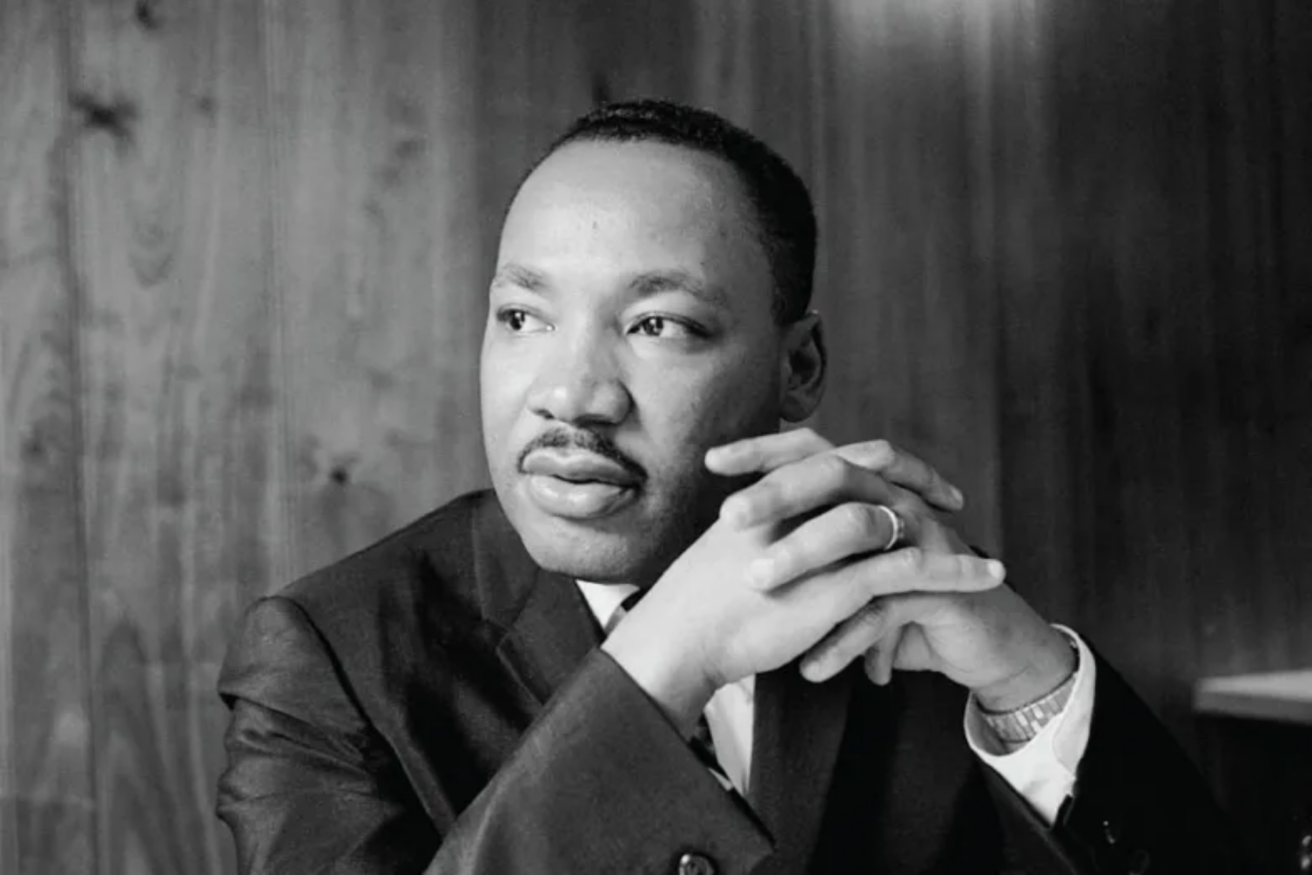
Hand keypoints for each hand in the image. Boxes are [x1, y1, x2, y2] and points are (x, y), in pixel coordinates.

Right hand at [601, 429, 1004, 734]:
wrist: (681, 635)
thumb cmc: (699, 601)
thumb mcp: (732, 544)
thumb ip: (765, 527)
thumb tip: (784, 528)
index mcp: (774, 488)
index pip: (833, 457)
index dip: (875, 463)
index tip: (905, 477)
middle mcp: (800, 502)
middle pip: (873, 468)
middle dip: (918, 478)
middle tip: (951, 496)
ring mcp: (821, 539)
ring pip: (900, 519)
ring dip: (950, 539)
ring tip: (987, 561)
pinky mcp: (837, 581)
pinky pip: (909, 568)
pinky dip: (954, 572)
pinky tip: (983, 579)